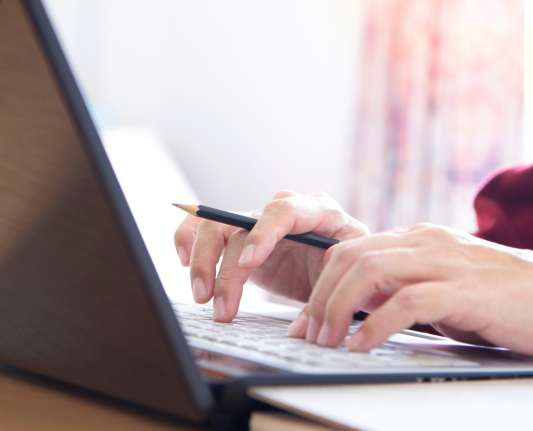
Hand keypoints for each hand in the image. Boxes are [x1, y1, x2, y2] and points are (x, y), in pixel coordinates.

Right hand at [173, 191, 369, 321]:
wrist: (342, 270)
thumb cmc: (350, 267)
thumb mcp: (349, 276)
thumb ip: (328, 290)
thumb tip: (303, 322)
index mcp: (320, 211)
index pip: (285, 211)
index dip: (264, 234)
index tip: (249, 263)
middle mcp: (285, 210)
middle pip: (241, 222)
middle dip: (224, 264)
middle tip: (217, 301)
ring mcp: (260, 222)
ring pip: (218, 226)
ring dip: (203, 262)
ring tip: (202, 297)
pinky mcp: (242, 238)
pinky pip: (207, 228)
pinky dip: (189, 240)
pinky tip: (182, 260)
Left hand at [289, 223, 532, 363]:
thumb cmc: (507, 297)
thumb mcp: (446, 285)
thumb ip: (407, 288)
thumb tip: (362, 311)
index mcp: (420, 239)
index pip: (353, 249)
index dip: (321, 283)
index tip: (306, 318)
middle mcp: (427, 243)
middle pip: (351, 257)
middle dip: (320, 296)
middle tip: (307, 332)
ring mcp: (446, 263)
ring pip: (370, 271)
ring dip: (338, 308)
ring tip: (327, 340)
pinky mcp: (466, 291)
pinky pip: (407, 302)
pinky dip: (376, 324)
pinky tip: (361, 344)